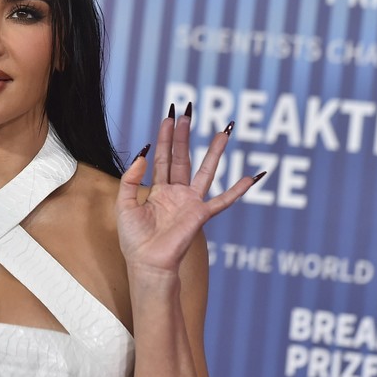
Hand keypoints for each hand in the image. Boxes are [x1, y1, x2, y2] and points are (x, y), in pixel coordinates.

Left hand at [116, 106, 259, 276]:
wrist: (147, 263)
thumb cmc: (134, 239)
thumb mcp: (123, 204)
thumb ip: (130, 178)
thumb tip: (143, 153)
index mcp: (158, 190)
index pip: (163, 157)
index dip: (165, 137)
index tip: (169, 117)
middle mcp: (176, 193)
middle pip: (182, 157)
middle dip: (185, 135)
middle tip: (189, 113)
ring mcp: (190, 202)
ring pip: (206, 171)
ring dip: (215, 151)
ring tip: (224, 130)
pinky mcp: (200, 215)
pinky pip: (223, 200)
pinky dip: (238, 190)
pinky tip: (252, 177)